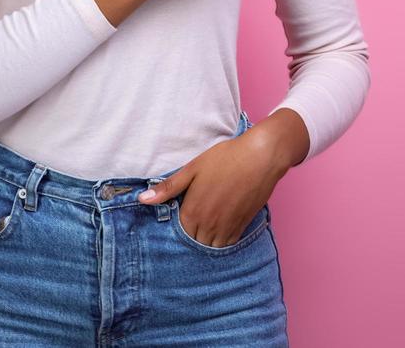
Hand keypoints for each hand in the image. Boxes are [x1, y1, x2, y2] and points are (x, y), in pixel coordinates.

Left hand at [138, 130, 286, 246]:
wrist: (261, 157)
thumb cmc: (226, 158)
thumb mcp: (193, 168)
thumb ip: (168, 187)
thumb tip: (142, 200)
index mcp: (193, 211)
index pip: (178, 233)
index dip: (176, 228)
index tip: (179, 219)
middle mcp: (209, 224)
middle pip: (194, 242)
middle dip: (191, 236)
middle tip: (193, 222)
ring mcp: (227, 227)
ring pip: (211, 246)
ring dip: (206, 241)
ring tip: (205, 228)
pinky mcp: (242, 225)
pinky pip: (228, 243)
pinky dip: (222, 241)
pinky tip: (220, 229)